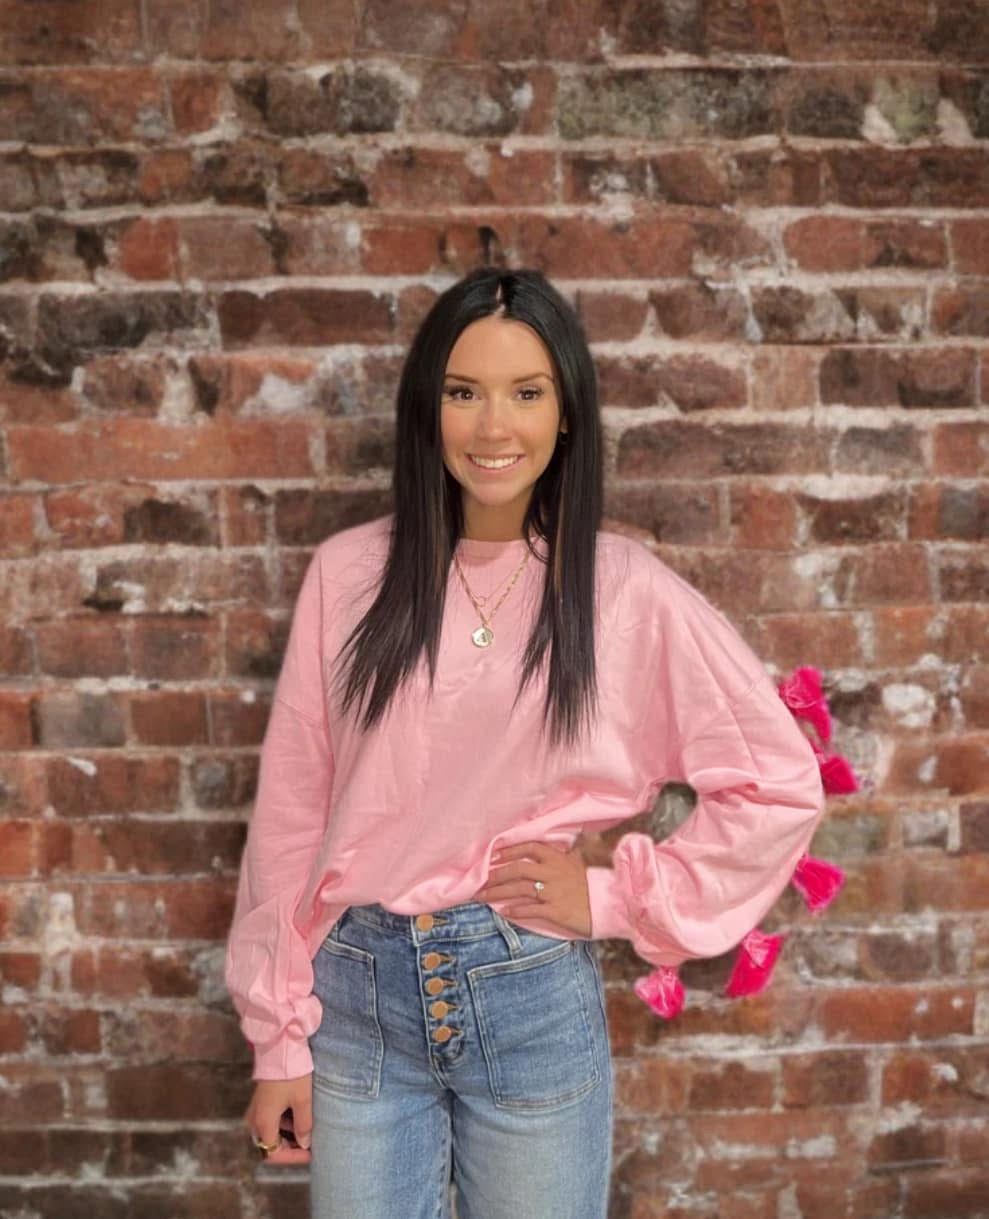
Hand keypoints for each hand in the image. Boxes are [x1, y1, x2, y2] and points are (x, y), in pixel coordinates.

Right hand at [245, 1073, 312, 1160]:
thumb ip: (304, 1125)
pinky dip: (283, 1124)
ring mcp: (255, 1110)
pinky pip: (269, 1121)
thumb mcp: (303, 1100)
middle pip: (270, 1145)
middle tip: (309, 1144)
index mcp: (263, 1122)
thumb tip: (305, 1143)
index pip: (273, 1154)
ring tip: (307, 1130)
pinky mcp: (259, 1102)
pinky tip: (298, 1117)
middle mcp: (254, 1120)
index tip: (310, 1153)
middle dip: (290, 1148)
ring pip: (270, 1134)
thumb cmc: (291, 1073)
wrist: (279, 1047)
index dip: (293, 1157)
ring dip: (287, 1136)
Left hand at [473, 839, 592, 937]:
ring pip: (519, 889)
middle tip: (480, 882)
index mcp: (558, 859)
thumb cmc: (591, 886)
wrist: (610, 905)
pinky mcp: (556, 910)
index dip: (509, 851)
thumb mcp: (576, 865)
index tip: (492, 858)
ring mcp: (554, 891)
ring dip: (498, 893)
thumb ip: (561, 857)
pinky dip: (516, 910)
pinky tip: (505, 912)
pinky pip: (531, 909)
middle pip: (518, 869)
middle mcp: (553, 872)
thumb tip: (550, 849)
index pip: (529, 847)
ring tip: (483, 898)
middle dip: (496, 875)